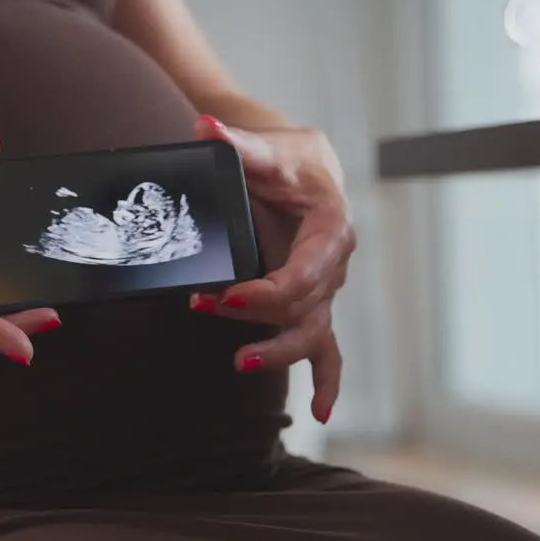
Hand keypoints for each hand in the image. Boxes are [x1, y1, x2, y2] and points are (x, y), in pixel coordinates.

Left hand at [190, 115, 354, 422]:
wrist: (303, 167)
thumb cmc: (289, 159)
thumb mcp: (266, 148)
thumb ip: (237, 142)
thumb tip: (206, 127)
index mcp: (330, 227)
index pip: (305, 271)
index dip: (268, 291)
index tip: (226, 296)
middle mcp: (333, 263)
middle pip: (305, 307)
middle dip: (260, 320)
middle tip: (213, 318)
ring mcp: (325, 288)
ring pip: (313, 332)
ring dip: (279, 351)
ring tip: (241, 362)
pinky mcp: (313, 302)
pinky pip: (327, 348)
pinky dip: (327, 380)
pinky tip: (320, 412)